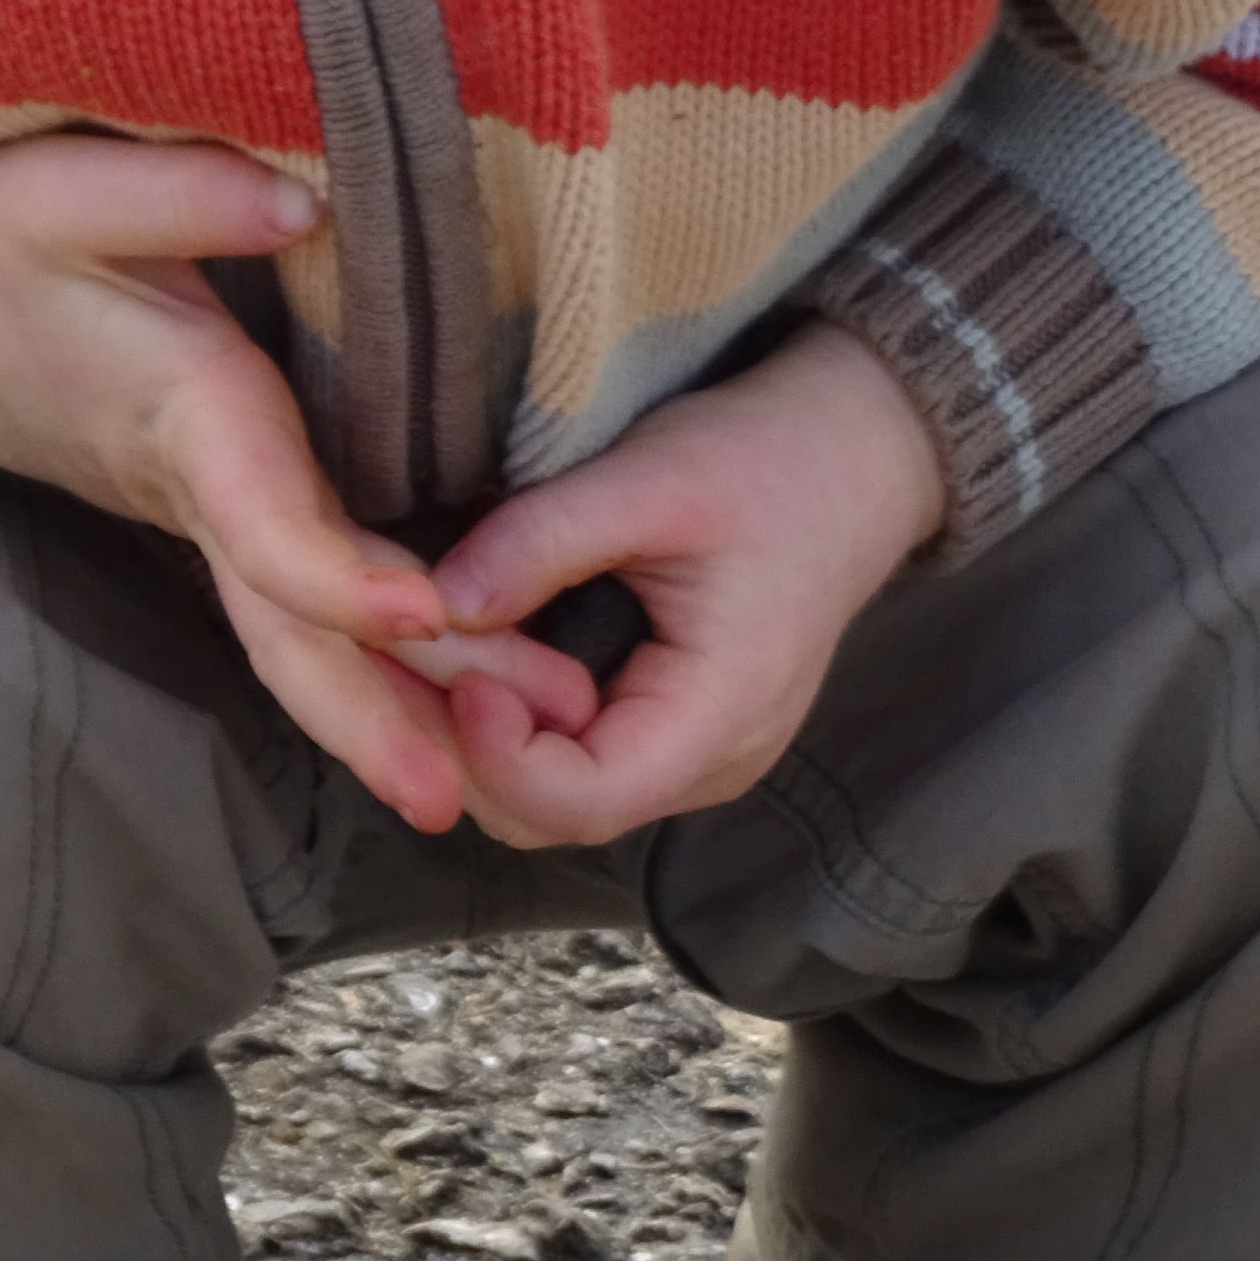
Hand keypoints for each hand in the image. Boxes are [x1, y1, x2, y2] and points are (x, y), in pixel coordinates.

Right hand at [0, 135, 595, 830]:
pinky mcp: (219, 502)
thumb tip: (302, 202)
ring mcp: (208, 510)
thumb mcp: (54, 192)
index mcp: (182, 413)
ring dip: (404, 699)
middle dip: (375, 714)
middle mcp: (201, 487)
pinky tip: (472, 677)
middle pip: (290, 630)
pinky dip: (385, 650)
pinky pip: (302, 599)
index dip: (340, 574)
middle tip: (460, 796)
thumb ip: (177, 193)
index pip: (264, 520)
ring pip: (303, 632)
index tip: (428, 611)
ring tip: (536, 743)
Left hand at [422, 322, 948, 847]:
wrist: (856, 448)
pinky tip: (474, 649)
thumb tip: (436, 604)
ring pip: (556, 791)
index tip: (456, 666)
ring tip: (425, 651)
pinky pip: (578, 752)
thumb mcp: (651, 478)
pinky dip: (516, 716)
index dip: (499, 753)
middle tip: (403, 659)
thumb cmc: (768, 459)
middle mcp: (707, 762)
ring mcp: (691, 750)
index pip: (585, 801)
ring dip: (482, 735)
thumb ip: (545, 540)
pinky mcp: (671, 720)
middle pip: (554, 813)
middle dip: (468, 748)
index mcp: (719, 719)